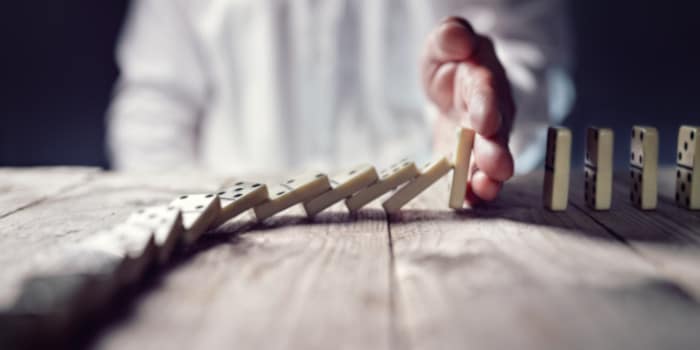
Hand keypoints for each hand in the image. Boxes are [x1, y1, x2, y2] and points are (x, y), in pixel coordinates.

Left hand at [422, 17, 515, 203]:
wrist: (451, 85)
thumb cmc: (450, 61)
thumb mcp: (444, 42)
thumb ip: (450, 36)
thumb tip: (459, 38)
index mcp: (483, 78)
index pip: (486, 90)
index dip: (486, 106)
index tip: (485, 122)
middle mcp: (490, 112)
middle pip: (496, 132)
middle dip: (495, 150)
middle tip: (497, 168)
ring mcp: (482, 139)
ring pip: (489, 159)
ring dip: (488, 177)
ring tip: (486, 192)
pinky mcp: (467, 159)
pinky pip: (472, 175)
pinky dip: (472, 191)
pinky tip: (470, 202)